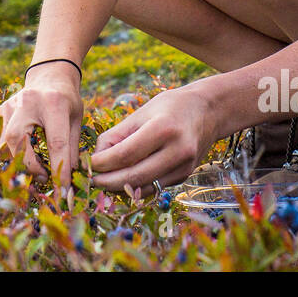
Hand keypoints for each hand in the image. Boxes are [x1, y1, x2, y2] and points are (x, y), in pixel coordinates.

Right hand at [0, 62, 83, 187]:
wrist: (49, 75)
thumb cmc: (67, 100)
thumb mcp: (76, 121)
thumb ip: (72, 149)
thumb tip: (68, 180)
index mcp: (54, 103)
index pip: (56, 143)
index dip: (58, 170)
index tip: (63, 191)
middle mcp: (27, 101)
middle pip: (17, 140)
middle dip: (28, 166)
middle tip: (43, 177)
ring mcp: (9, 105)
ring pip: (2, 142)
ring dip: (17, 162)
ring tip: (34, 169)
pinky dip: (6, 153)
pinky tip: (21, 157)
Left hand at [89, 84, 217, 194]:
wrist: (208, 111)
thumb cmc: (169, 107)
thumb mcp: (141, 113)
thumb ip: (117, 135)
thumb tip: (96, 159)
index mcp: (163, 128)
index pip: (125, 154)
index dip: (103, 163)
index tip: (89, 165)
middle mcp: (177, 150)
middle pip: (134, 176)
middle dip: (108, 182)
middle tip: (91, 181)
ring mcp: (184, 166)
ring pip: (144, 187)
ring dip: (120, 188)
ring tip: (103, 182)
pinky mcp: (184, 176)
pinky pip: (154, 187)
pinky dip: (136, 187)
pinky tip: (123, 181)